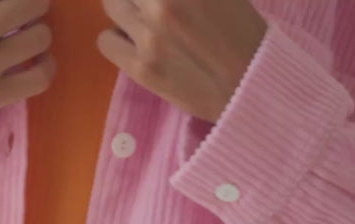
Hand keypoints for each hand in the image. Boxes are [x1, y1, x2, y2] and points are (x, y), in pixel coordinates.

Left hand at [96, 0, 266, 123]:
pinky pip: (105, 40)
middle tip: (149, 5)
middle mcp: (162, 2)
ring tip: (142, 17)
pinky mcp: (142, 68)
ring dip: (124, 7)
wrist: (250, 84)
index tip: (155, 3)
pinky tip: (134, 41)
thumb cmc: (239, 26)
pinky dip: (116, 37)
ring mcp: (149, 36)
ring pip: (111, 3)